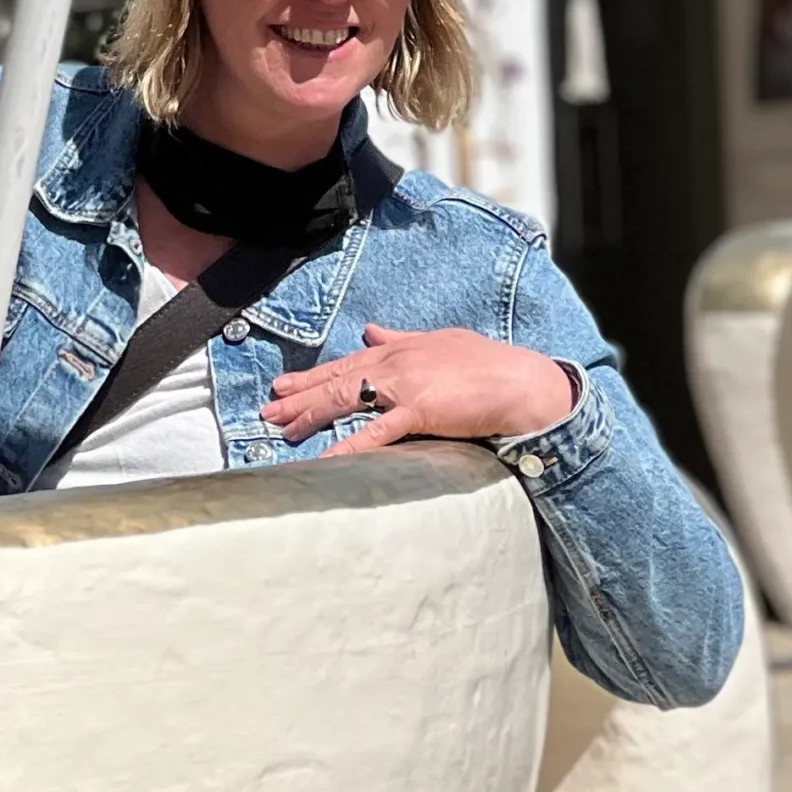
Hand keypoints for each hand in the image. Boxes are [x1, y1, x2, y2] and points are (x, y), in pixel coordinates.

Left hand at [263, 325, 577, 458]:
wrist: (524, 385)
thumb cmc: (489, 366)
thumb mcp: (440, 342)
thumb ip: (402, 339)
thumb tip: (372, 331)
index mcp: (399, 349)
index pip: (345, 364)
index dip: (311, 376)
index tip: (283, 385)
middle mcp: (395, 362)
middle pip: (336, 379)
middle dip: (299, 395)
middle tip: (268, 409)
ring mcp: (404, 385)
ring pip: (345, 399)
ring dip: (311, 415)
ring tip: (282, 429)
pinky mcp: (419, 410)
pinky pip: (375, 433)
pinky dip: (347, 447)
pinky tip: (324, 460)